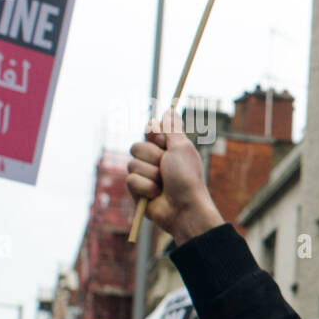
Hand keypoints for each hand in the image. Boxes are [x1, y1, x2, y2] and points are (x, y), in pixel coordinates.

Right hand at [127, 109, 224, 245]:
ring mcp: (145, 176)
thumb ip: (173, 129)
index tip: (161, 140)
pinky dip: (145, 187)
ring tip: (164, 185)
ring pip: (132, 164)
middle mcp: (155, 161)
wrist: (185, 208)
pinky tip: (156, 195)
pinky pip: (130, 180)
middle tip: (167, 168)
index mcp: (167, 148)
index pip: (148, 131)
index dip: (152, 134)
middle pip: (136, 146)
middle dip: (152, 157)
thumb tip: (170, 110)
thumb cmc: (187, 178)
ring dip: (150, 174)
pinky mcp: (137, 191)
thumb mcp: (182, 148)